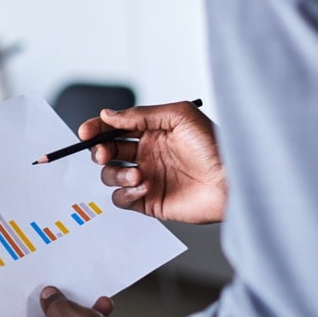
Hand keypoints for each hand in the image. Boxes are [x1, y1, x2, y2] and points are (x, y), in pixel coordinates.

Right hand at [81, 100, 226, 223]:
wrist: (232, 182)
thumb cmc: (213, 145)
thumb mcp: (178, 116)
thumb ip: (140, 114)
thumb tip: (107, 114)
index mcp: (151, 131)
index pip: (114, 127)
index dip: (96, 128)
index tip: (85, 132)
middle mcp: (146, 154)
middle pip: (107, 151)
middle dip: (99, 151)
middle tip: (102, 153)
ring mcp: (147, 178)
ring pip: (110, 175)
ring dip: (116, 173)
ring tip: (139, 174)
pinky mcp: (149, 202)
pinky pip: (121, 199)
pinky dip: (126, 192)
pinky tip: (145, 186)